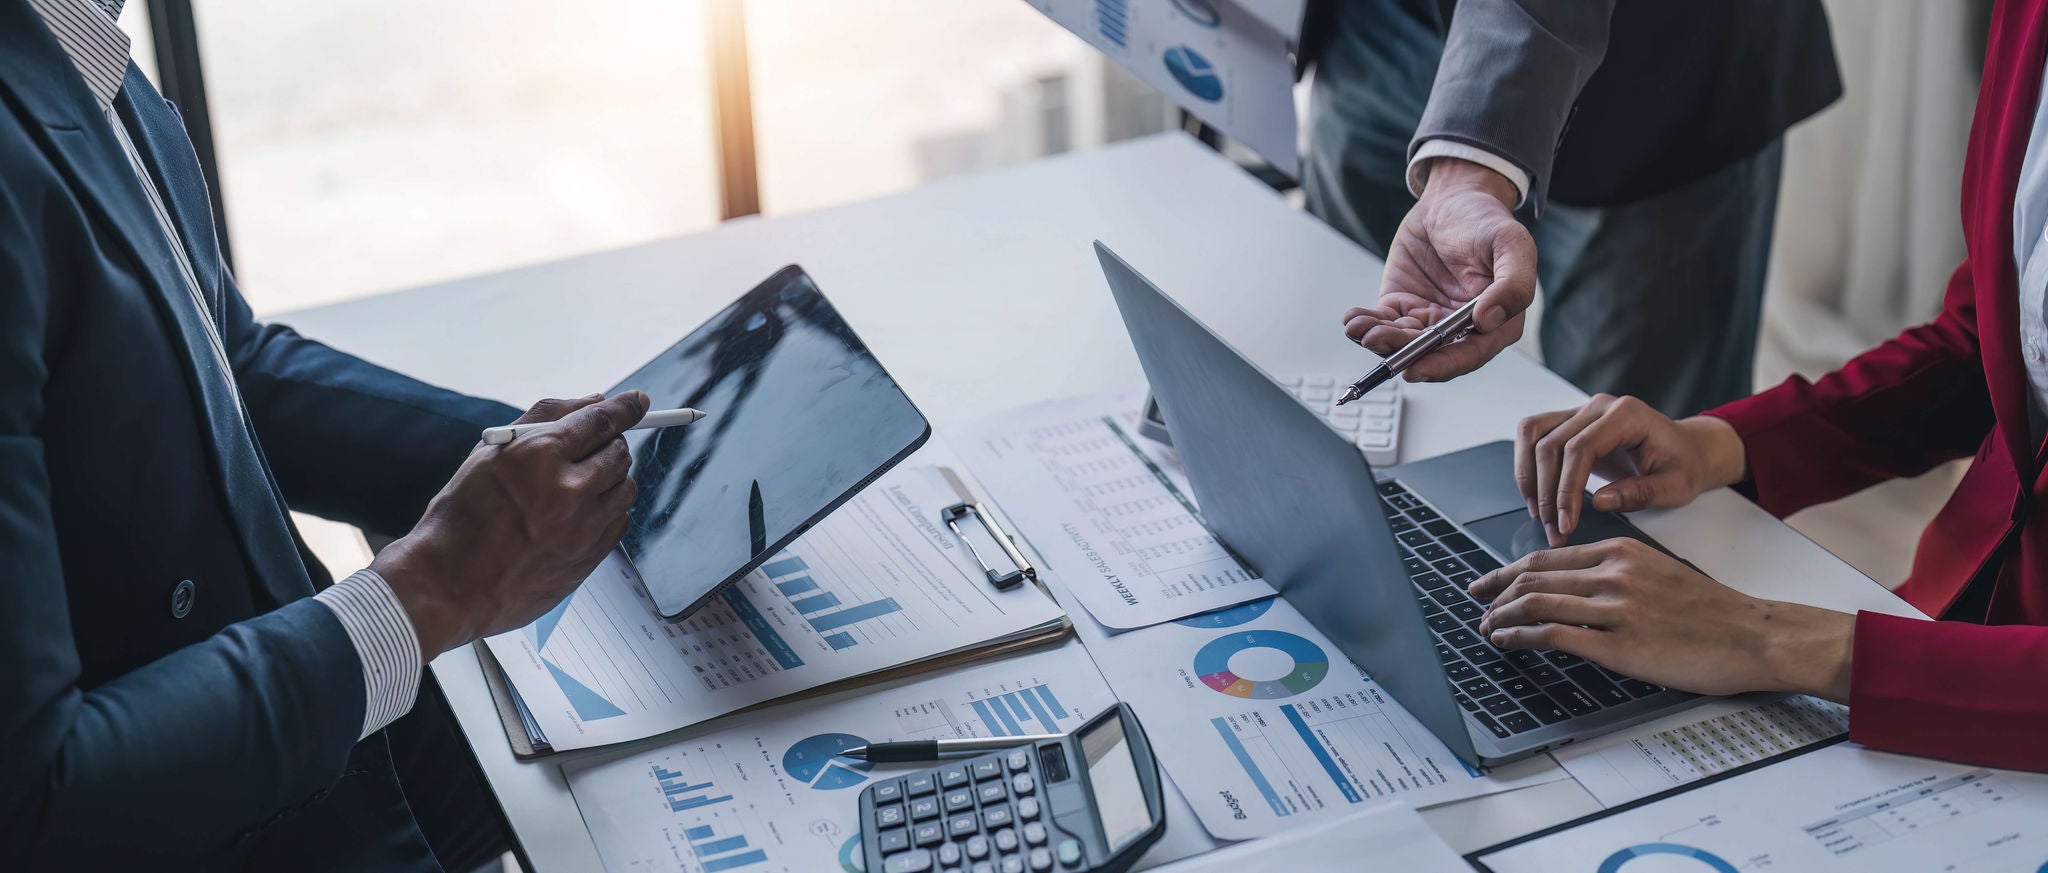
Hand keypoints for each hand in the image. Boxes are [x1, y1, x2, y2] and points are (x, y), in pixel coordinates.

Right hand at [373, 391, 650, 656]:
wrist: (448, 586)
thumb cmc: (460, 519)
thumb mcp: (491, 454)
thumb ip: (546, 419)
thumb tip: (595, 401)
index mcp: (539, 457)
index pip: (602, 421)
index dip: (626, 409)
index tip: (638, 402)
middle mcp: (568, 491)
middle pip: (619, 454)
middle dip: (609, 445)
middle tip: (591, 451)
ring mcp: (582, 529)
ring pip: (626, 489)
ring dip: (610, 479)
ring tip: (577, 486)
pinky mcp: (588, 558)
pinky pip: (619, 523)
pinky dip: (607, 512)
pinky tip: (578, 515)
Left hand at [1341, 158, 1535, 382]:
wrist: (1452, 198)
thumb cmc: (1486, 220)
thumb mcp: (1511, 244)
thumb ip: (1513, 284)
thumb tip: (1489, 321)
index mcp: (1496, 322)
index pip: (1469, 354)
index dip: (1442, 365)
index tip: (1416, 368)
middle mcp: (1462, 328)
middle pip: (1430, 354)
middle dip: (1401, 352)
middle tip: (1378, 341)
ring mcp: (1430, 319)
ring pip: (1402, 341)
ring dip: (1379, 340)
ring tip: (1361, 329)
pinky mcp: (1403, 307)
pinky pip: (1383, 323)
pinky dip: (1366, 325)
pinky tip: (1353, 321)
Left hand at [1469, 539, 1854, 700]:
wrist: (1755, 635)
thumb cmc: (1713, 612)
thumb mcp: (1661, 573)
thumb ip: (1620, 573)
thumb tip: (1581, 587)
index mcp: (1622, 552)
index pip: (1548, 556)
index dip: (1508, 571)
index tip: (1487, 582)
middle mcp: (1614, 573)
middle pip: (1533, 576)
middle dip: (1496, 592)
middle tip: (1477, 605)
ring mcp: (1616, 609)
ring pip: (1537, 603)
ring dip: (1502, 617)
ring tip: (1487, 628)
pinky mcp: (1621, 645)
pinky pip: (1553, 635)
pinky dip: (1521, 637)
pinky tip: (1507, 643)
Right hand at [1517, 394, 1747, 546]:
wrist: (1687, 450)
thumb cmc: (1683, 466)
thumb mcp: (1675, 486)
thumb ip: (1639, 493)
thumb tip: (1598, 502)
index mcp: (1627, 414)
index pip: (1580, 448)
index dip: (1566, 488)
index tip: (1565, 523)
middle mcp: (1599, 406)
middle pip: (1550, 443)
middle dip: (1545, 492)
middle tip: (1553, 529)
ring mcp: (1581, 410)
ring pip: (1532, 434)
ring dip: (1528, 476)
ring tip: (1538, 513)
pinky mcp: (1570, 421)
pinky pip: (1533, 435)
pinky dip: (1527, 465)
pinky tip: (1535, 494)